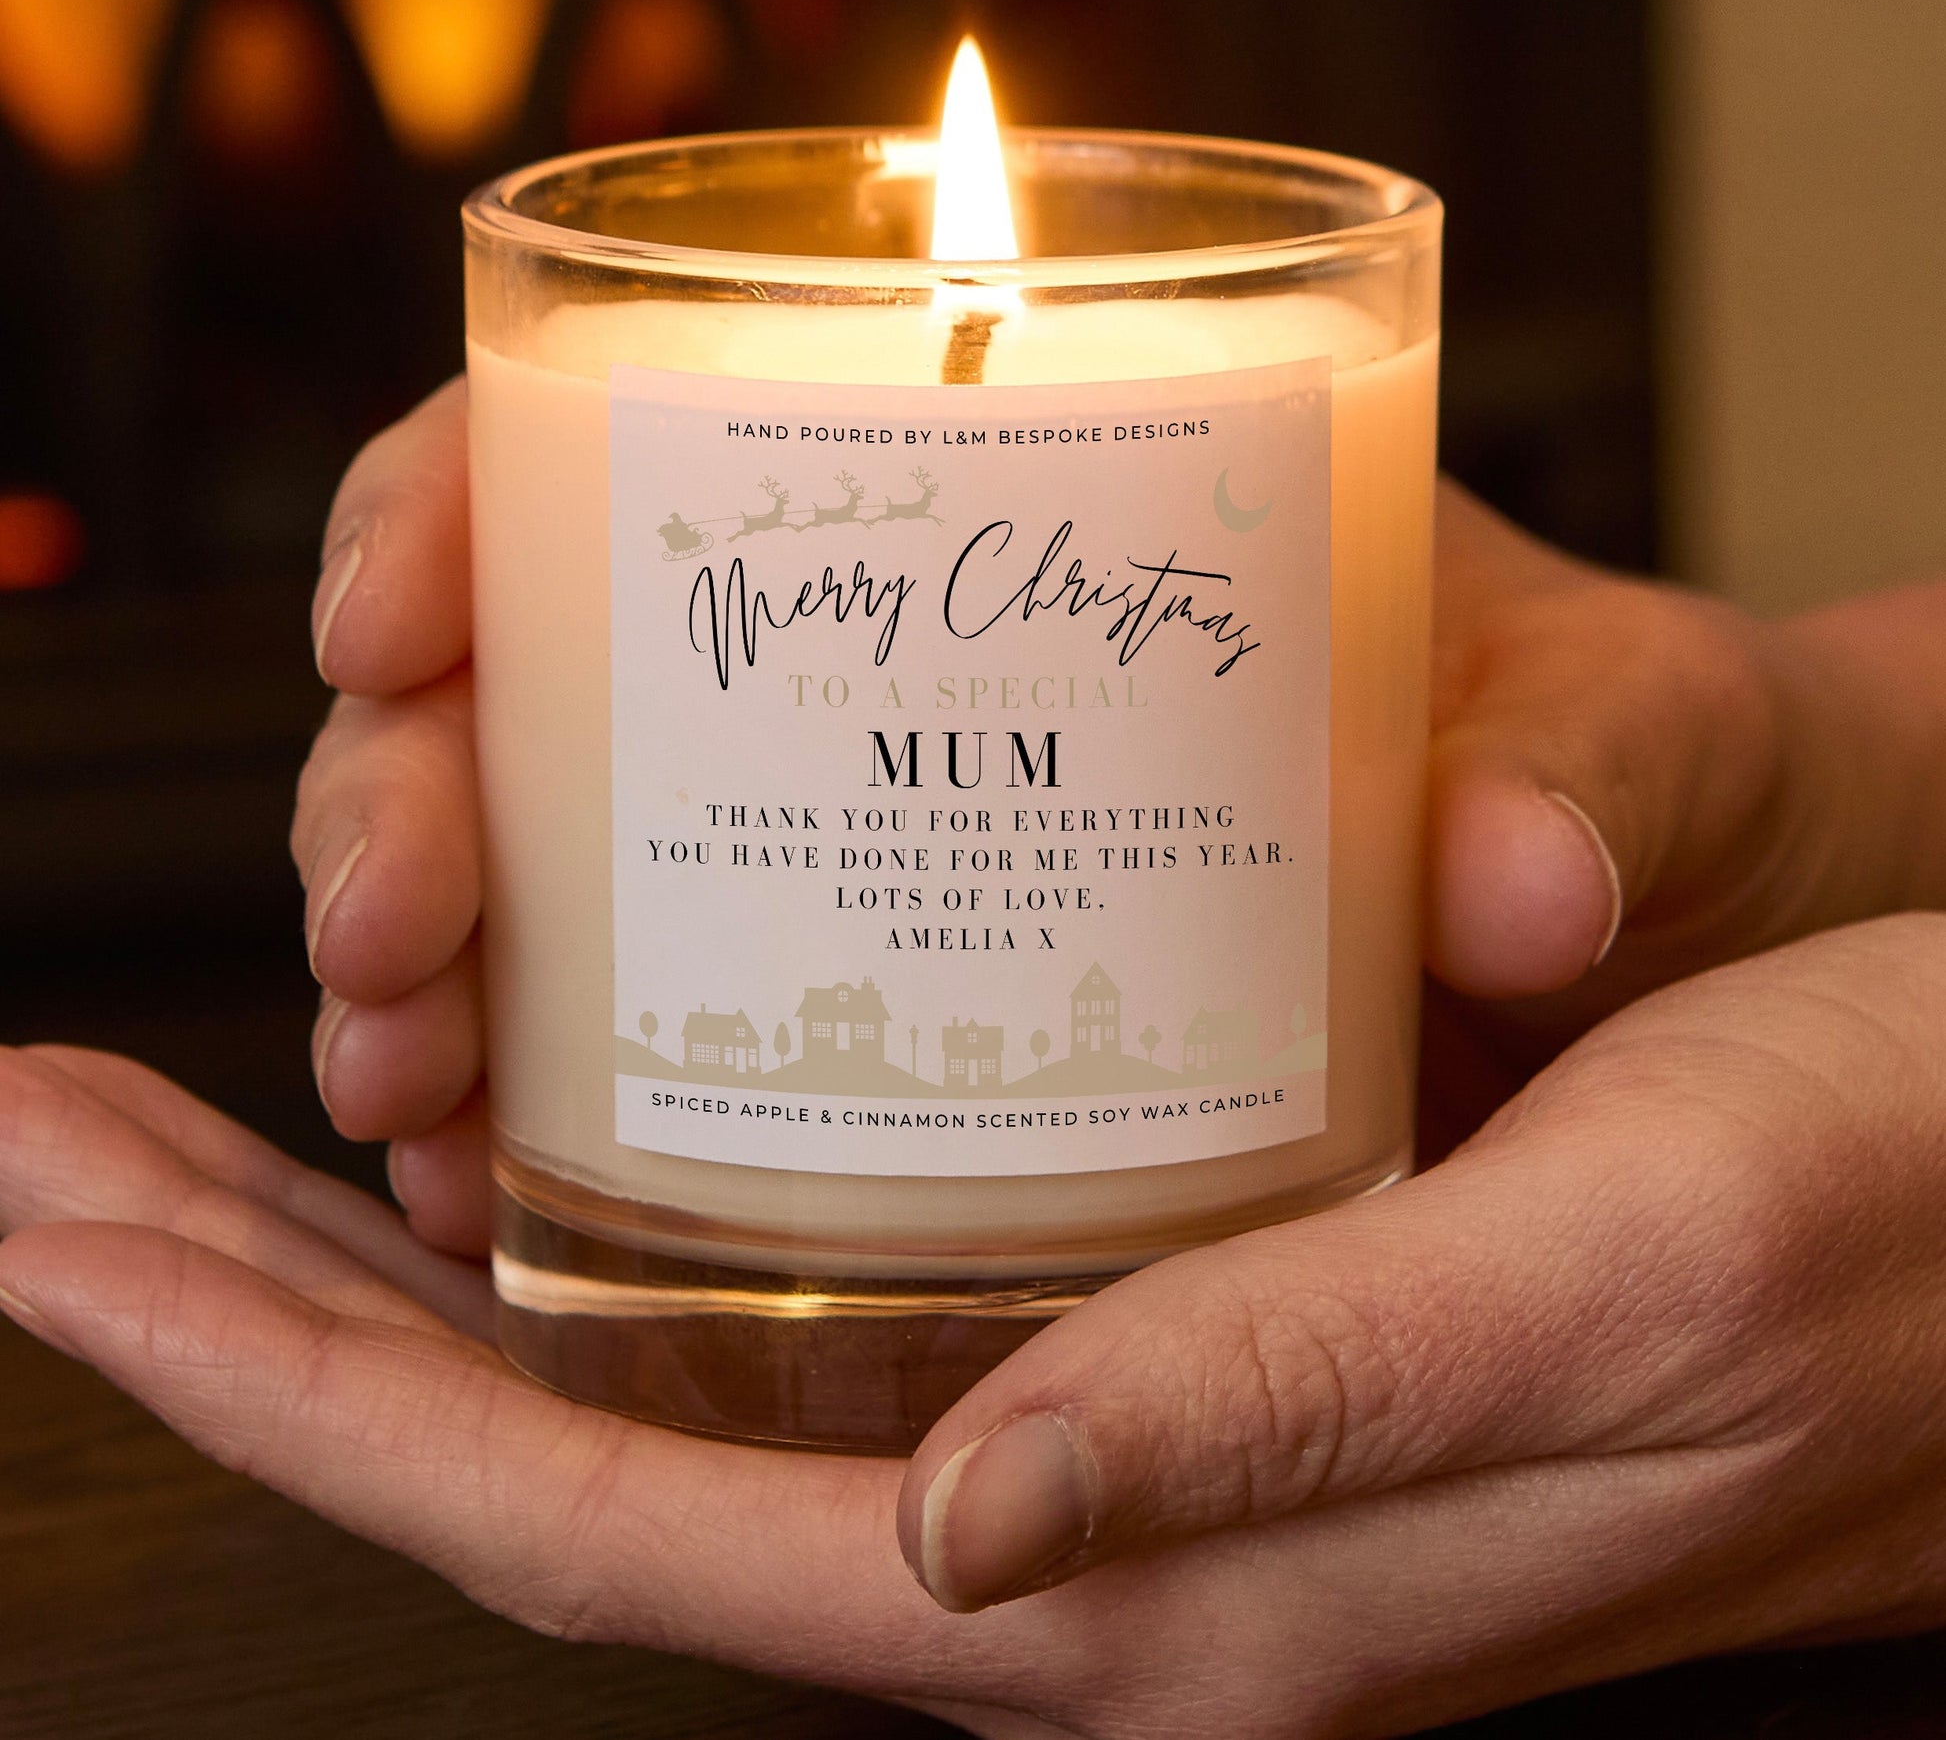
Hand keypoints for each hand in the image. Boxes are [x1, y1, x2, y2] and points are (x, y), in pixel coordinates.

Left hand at [8, 916, 1945, 1735]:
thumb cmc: (1865, 1209)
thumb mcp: (1613, 1275)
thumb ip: (1301, 1415)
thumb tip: (960, 1529)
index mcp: (1144, 1587)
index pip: (599, 1526)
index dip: (292, 1390)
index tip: (62, 1224)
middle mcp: (1070, 1542)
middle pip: (549, 1458)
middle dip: (251, 1312)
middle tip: (29, 1141)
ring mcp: (1088, 1447)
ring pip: (625, 1382)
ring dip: (379, 1261)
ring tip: (168, 1114)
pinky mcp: (1148, 1336)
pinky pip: (775, 1307)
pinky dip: (583, 1218)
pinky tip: (496, 1115)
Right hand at [293, 381, 1945, 1232]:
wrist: (1662, 929)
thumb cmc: (1611, 763)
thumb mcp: (1614, 732)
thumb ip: (1589, 772)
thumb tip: (1514, 881)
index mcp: (1029, 505)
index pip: (663, 440)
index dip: (467, 504)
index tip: (388, 615)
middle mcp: (912, 682)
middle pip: (546, 682)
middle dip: (401, 794)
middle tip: (390, 930)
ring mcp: (877, 858)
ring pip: (549, 880)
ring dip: (431, 983)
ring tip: (410, 1093)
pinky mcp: (894, 1035)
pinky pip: (644, 1051)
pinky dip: (537, 1117)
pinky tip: (493, 1192)